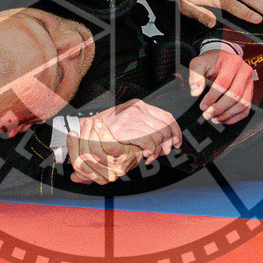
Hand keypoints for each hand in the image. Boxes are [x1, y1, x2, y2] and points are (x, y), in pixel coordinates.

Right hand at [67, 100, 182, 183]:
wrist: (86, 131)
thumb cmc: (108, 131)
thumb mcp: (129, 123)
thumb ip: (146, 127)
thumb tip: (167, 141)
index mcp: (140, 105)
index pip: (167, 116)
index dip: (175, 132)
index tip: (176, 143)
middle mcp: (137, 108)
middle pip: (165, 127)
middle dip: (167, 144)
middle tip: (162, 154)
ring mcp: (130, 117)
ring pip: (158, 135)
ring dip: (158, 150)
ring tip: (151, 157)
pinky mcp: (124, 129)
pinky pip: (148, 141)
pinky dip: (150, 151)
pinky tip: (145, 156)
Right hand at [67, 125, 141, 184]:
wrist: (145, 147)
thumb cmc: (124, 153)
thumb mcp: (105, 163)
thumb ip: (88, 169)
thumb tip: (73, 177)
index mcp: (100, 178)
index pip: (78, 164)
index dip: (72, 148)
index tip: (72, 133)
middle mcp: (108, 176)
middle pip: (84, 157)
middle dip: (82, 137)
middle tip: (85, 124)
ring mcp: (118, 168)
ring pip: (94, 150)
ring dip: (91, 133)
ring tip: (93, 122)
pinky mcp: (125, 157)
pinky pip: (107, 145)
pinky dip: (101, 132)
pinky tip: (100, 124)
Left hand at [189, 49, 255, 124]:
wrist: (222, 59)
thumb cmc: (210, 62)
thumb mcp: (199, 64)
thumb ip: (195, 76)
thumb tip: (195, 93)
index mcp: (232, 62)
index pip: (223, 83)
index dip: (212, 97)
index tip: (203, 106)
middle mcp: (245, 71)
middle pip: (235, 94)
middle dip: (220, 108)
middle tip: (207, 115)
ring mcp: (250, 83)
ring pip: (242, 104)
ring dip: (227, 115)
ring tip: (214, 118)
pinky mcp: (250, 92)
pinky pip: (246, 109)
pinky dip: (234, 117)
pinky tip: (223, 119)